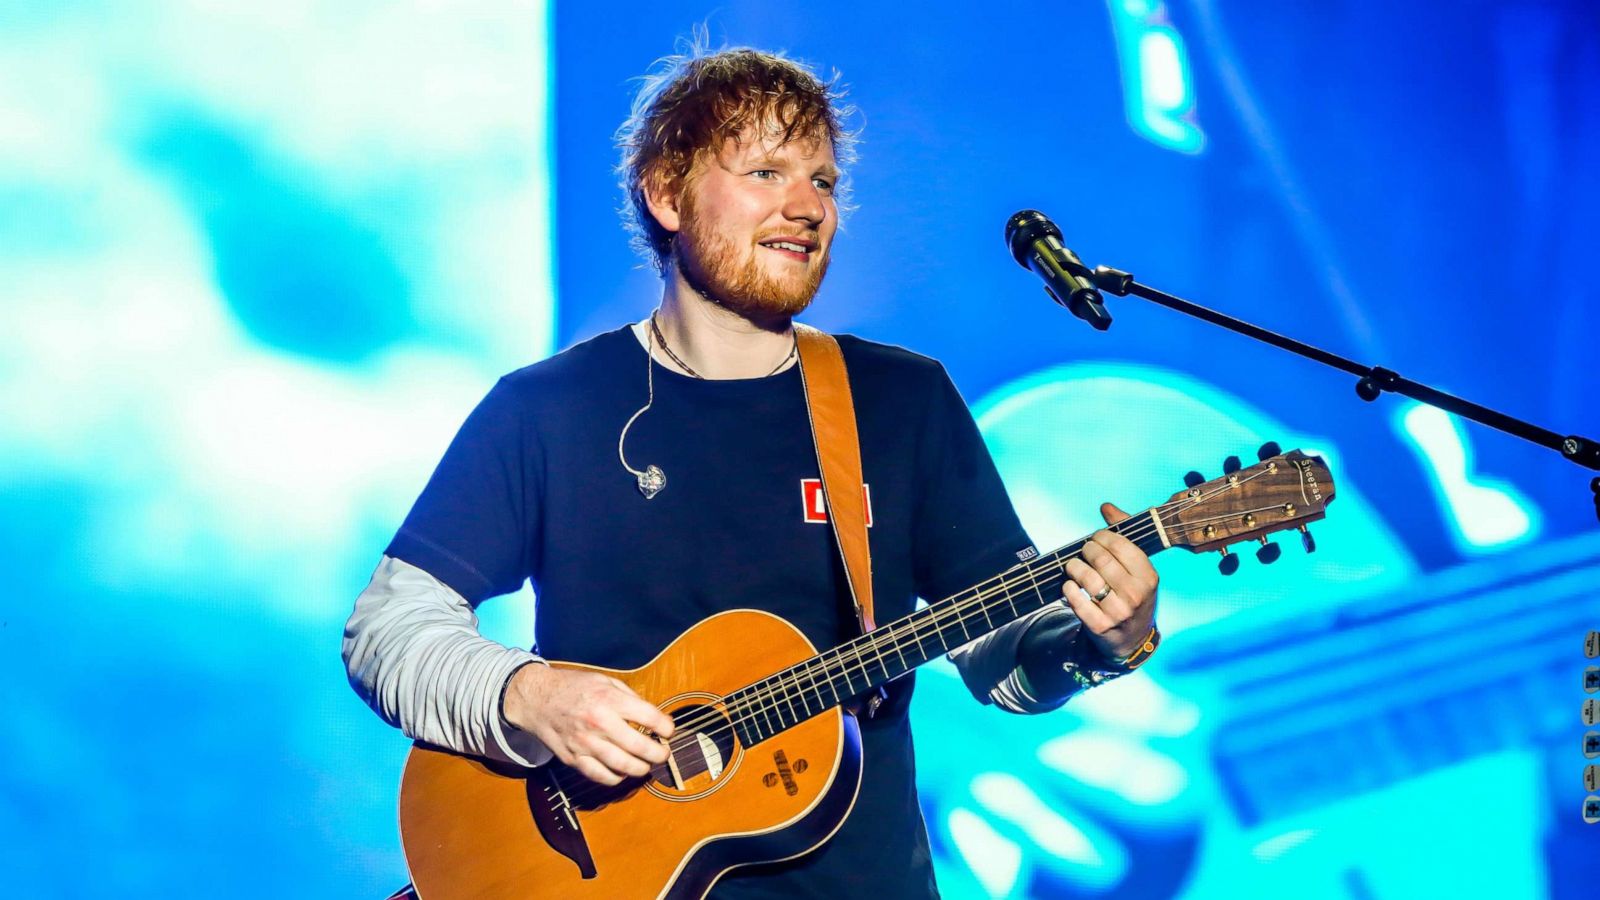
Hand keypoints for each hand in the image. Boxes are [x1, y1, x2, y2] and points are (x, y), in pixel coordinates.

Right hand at [502, 664, 674, 785]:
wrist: (537, 699)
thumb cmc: (573, 687)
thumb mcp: (605, 681)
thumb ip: (629, 698)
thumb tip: (653, 716)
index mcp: (609, 700)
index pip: (649, 717)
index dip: (666, 727)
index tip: (668, 730)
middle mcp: (599, 723)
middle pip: (640, 747)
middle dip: (659, 754)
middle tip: (663, 753)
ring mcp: (586, 744)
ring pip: (624, 766)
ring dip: (641, 769)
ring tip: (646, 765)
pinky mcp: (574, 759)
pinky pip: (602, 776)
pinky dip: (617, 778)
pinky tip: (623, 771)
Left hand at [1061, 502, 1159, 662]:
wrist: (1132, 638)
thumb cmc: (1132, 594)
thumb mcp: (1137, 569)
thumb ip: (1124, 535)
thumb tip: (1106, 506)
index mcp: (1148, 577)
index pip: (1120, 545)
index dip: (1102, 536)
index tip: (1096, 538)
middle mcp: (1136, 595)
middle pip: (1101, 559)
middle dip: (1087, 550)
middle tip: (1084, 551)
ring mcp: (1118, 612)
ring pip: (1086, 578)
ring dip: (1074, 567)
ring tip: (1074, 566)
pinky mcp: (1100, 625)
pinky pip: (1076, 600)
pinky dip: (1068, 589)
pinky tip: (1070, 586)